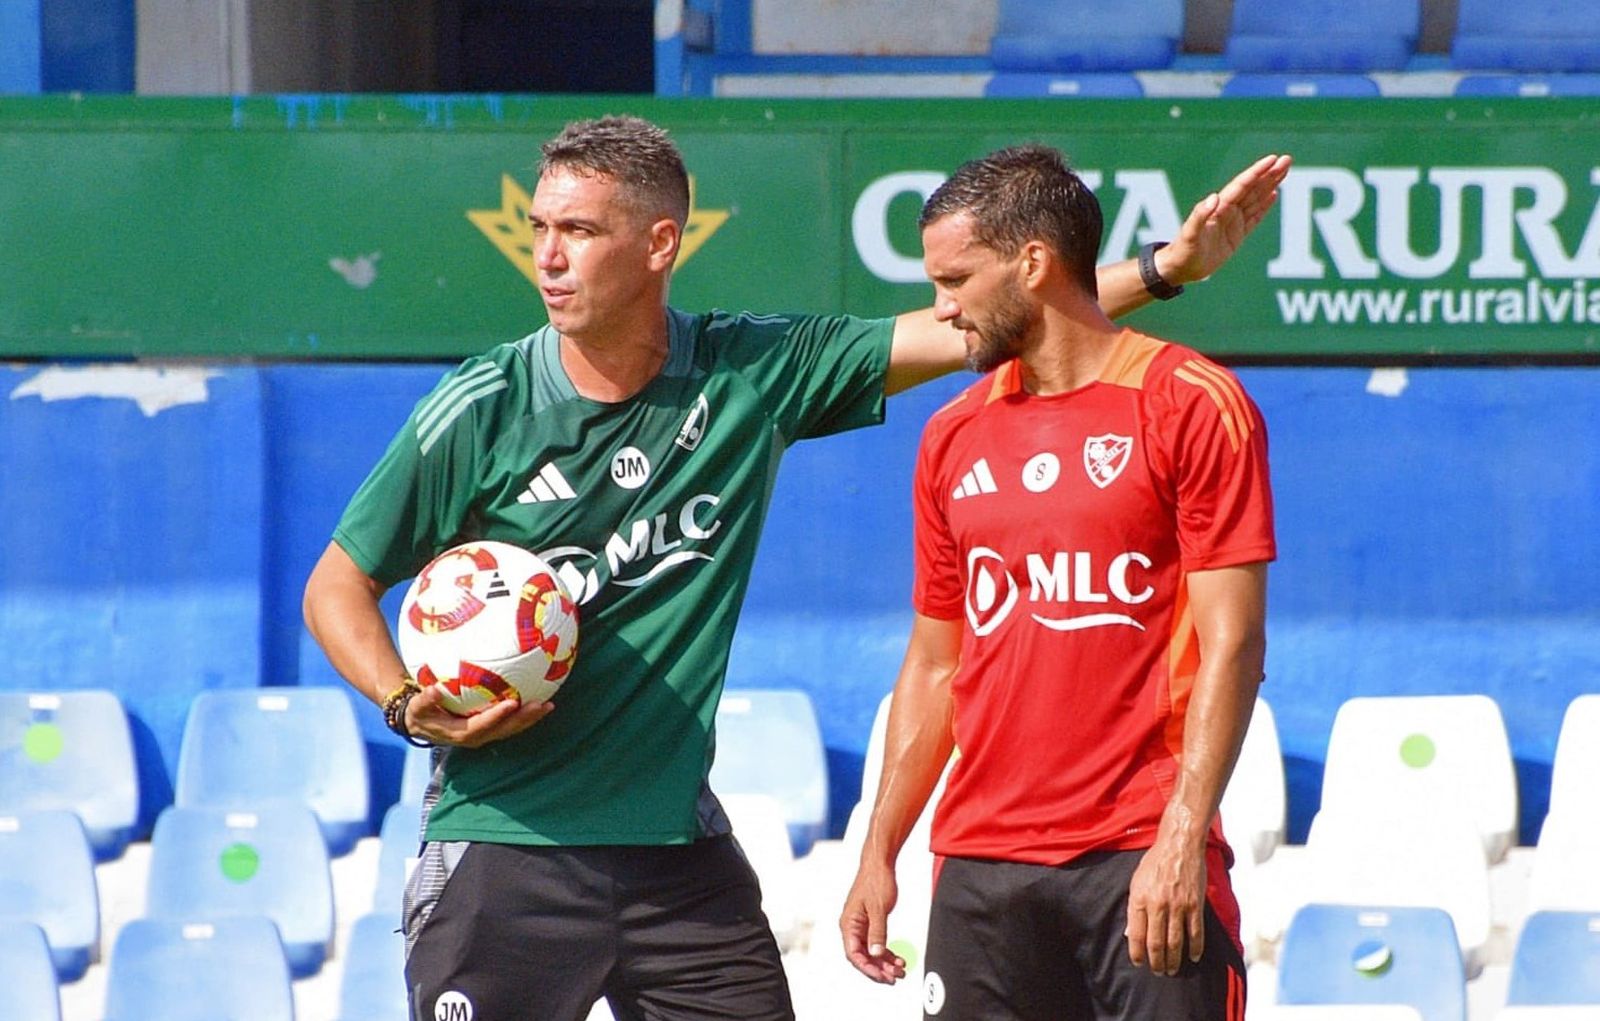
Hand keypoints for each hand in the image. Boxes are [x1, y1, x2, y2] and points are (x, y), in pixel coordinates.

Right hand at [405, 683, 554, 747]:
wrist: (421, 724)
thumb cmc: (419, 713)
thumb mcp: (417, 708)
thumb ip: (425, 700)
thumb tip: (434, 689)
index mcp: (461, 733)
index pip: (482, 725)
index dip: (497, 716)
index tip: (511, 703)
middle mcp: (477, 737)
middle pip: (504, 730)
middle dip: (524, 719)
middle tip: (542, 705)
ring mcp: (485, 734)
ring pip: (511, 728)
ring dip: (530, 718)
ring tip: (549, 705)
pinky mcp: (490, 729)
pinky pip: (510, 723)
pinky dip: (525, 714)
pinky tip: (541, 700)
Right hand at [840, 860, 907, 983]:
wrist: (879, 863)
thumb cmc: (875, 880)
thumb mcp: (879, 909)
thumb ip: (877, 932)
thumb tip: (876, 953)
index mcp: (849, 923)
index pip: (854, 954)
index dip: (867, 968)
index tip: (882, 976)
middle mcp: (852, 926)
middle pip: (862, 956)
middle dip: (879, 968)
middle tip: (894, 977)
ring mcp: (861, 925)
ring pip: (870, 951)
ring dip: (884, 962)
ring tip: (900, 970)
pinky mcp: (870, 922)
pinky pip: (876, 942)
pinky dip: (887, 952)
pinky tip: (898, 958)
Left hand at [1125, 837, 1207, 975]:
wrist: (1179, 845)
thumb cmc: (1155, 862)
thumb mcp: (1136, 881)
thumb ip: (1134, 907)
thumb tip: (1132, 933)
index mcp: (1139, 899)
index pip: (1136, 935)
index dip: (1137, 954)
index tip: (1139, 964)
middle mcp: (1157, 905)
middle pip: (1156, 943)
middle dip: (1157, 963)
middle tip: (1158, 972)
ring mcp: (1178, 906)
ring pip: (1175, 942)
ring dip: (1174, 960)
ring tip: (1172, 970)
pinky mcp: (1195, 904)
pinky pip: (1195, 933)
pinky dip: (1195, 948)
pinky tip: (1193, 957)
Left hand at [1158, 154, 1292, 285]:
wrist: (1179, 269)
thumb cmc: (1182, 252)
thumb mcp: (1189, 235)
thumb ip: (1199, 216)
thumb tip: (1214, 197)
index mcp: (1218, 208)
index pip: (1242, 185)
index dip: (1257, 172)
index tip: (1272, 159)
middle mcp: (1227, 211)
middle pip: (1252, 188)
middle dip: (1269, 173)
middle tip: (1287, 159)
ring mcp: (1232, 222)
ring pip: (1256, 199)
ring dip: (1270, 184)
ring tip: (1284, 170)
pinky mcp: (1236, 235)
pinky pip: (1254, 216)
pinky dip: (1264, 205)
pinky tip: (1274, 193)